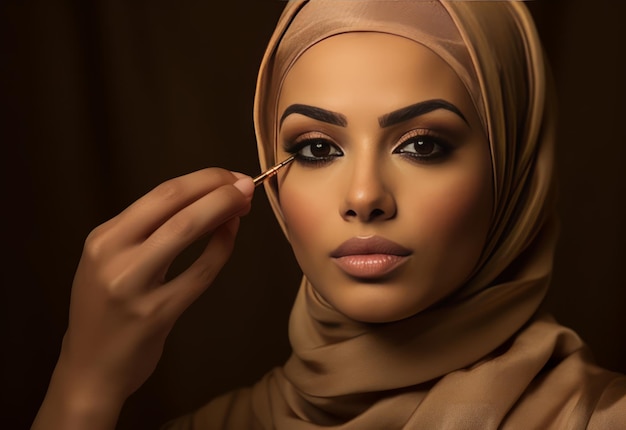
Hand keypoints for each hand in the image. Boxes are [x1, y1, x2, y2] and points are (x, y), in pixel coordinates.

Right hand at [32, 168, 253, 428]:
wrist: (89, 370)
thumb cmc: (107, 311)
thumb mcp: (114, 263)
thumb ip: (151, 233)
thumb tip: (206, 201)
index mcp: (103, 238)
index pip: (161, 192)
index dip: (202, 179)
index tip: (228, 176)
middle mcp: (113, 255)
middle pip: (174, 202)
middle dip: (217, 188)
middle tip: (246, 184)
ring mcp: (132, 285)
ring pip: (186, 230)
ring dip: (222, 211)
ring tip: (244, 205)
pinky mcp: (155, 314)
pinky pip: (200, 273)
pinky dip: (221, 250)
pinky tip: (231, 238)